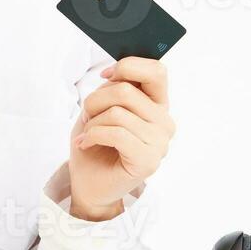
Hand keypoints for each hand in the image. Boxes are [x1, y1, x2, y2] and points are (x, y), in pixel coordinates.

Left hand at [68, 57, 174, 220]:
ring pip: (117, 113)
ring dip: (92, 123)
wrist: (89, 183)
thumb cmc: (95, 144)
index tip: (105, 75)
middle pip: (126, 91)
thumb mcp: (101, 107)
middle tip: (87, 116)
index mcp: (157, 105)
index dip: (128, 66)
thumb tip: (115, 74)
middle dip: (95, 101)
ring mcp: (160, 143)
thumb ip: (114, 89)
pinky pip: (117, 134)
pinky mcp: (149, 161)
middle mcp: (164, 122)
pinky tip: (86, 143)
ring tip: (87, 135)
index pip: (156, 71)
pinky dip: (93, 136)